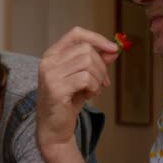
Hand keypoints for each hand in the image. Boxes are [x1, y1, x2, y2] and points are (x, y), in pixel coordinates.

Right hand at [37, 26, 118, 147]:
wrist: (54, 128)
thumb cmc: (67, 102)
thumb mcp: (84, 78)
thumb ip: (97, 63)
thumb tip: (114, 50)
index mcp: (52, 55)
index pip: (76, 34)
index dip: (97, 38)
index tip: (113, 49)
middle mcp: (48, 62)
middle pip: (86, 49)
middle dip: (101, 66)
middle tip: (102, 82)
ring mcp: (50, 75)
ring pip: (87, 62)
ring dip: (98, 78)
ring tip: (94, 90)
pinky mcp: (56, 89)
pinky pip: (86, 79)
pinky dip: (93, 88)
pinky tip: (88, 96)